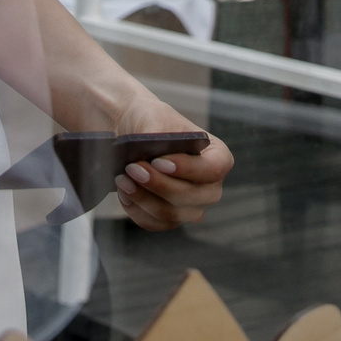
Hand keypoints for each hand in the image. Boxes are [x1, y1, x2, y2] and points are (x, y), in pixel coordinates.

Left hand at [111, 96, 232, 231]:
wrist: (133, 134)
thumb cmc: (151, 121)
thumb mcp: (154, 116)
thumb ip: (157, 133)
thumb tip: (150, 155)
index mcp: (217, 156)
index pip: (214, 169)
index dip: (188, 169)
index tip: (158, 161)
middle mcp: (211, 185)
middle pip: (192, 196)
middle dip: (159, 185)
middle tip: (131, 169)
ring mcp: (193, 205)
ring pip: (171, 214)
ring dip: (143, 198)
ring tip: (122, 180)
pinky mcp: (172, 218)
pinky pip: (155, 223)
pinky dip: (137, 210)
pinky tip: (125, 193)